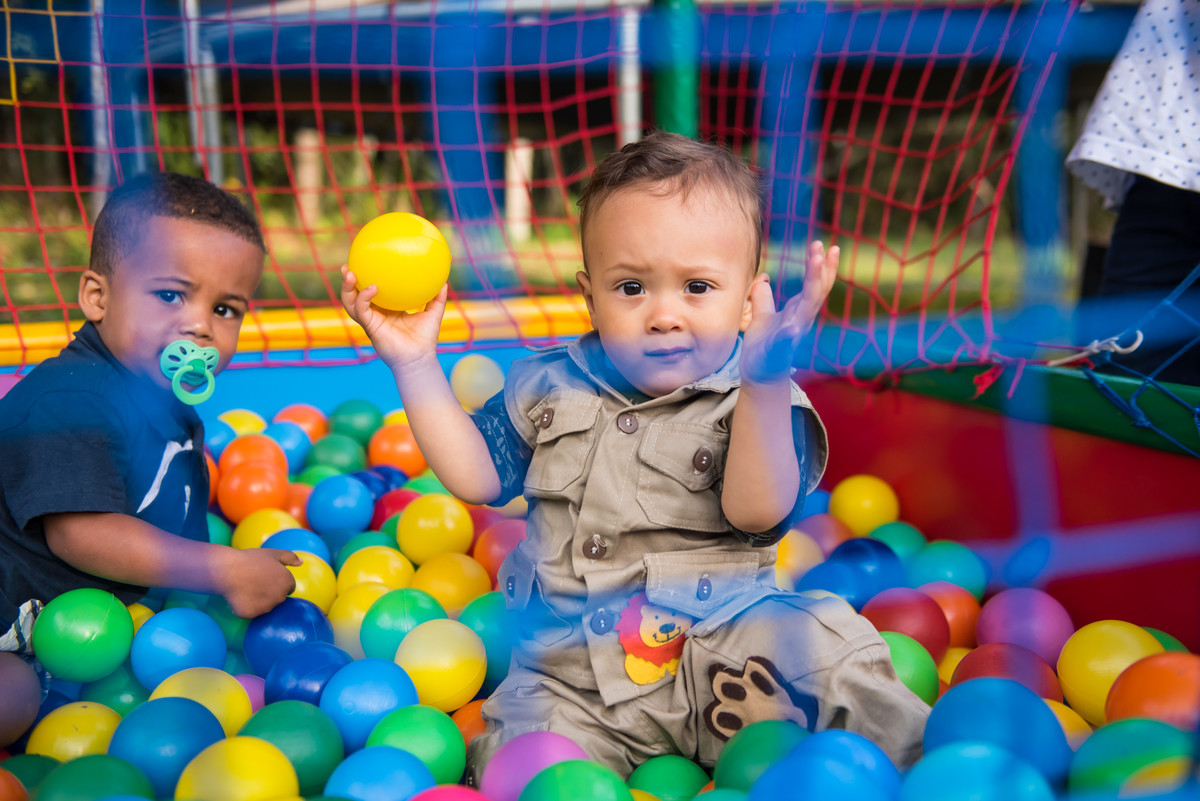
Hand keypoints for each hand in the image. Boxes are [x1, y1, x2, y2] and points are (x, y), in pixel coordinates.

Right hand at [219, 547, 300, 618]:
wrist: (228, 570)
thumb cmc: (251, 560)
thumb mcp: (273, 554)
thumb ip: (290, 557)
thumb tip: (301, 563)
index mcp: (287, 583)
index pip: (289, 587)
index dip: (277, 581)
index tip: (266, 576)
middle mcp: (280, 597)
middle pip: (278, 598)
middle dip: (270, 592)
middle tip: (255, 581)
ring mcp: (266, 608)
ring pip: (265, 606)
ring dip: (259, 600)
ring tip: (246, 587)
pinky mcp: (252, 615)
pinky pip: (251, 612)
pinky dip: (246, 607)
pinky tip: (239, 596)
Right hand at [340, 264, 447, 369]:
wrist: (420, 359)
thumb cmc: (425, 339)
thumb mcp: (433, 313)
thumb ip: (437, 298)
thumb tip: (444, 281)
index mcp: (386, 309)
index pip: (370, 292)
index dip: (363, 279)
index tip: (361, 262)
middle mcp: (375, 314)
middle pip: (354, 296)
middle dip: (347, 282)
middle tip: (346, 266)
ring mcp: (371, 321)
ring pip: (350, 303)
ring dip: (347, 289)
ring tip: (349, 273)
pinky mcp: (371, 328)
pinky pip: (362, 311)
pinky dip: (363, 298)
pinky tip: (371, 288)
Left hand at [740, 240, 837, 385]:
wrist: (759, 374)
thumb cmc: (764, 346)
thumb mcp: (762, 316)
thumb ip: (763, 297)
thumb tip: (763, 279)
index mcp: (798, 311)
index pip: (814, 284)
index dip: (820, 266)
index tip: (823, 245)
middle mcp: (800, 320)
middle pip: (816, 291)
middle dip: (821, 270)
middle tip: (823, 248)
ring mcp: (793, 335)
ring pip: (807, 309)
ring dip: (814, 287)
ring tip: (816, 263)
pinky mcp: (780, 351)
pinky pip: (786, 342)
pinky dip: (790, 334)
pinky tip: (792, 327)